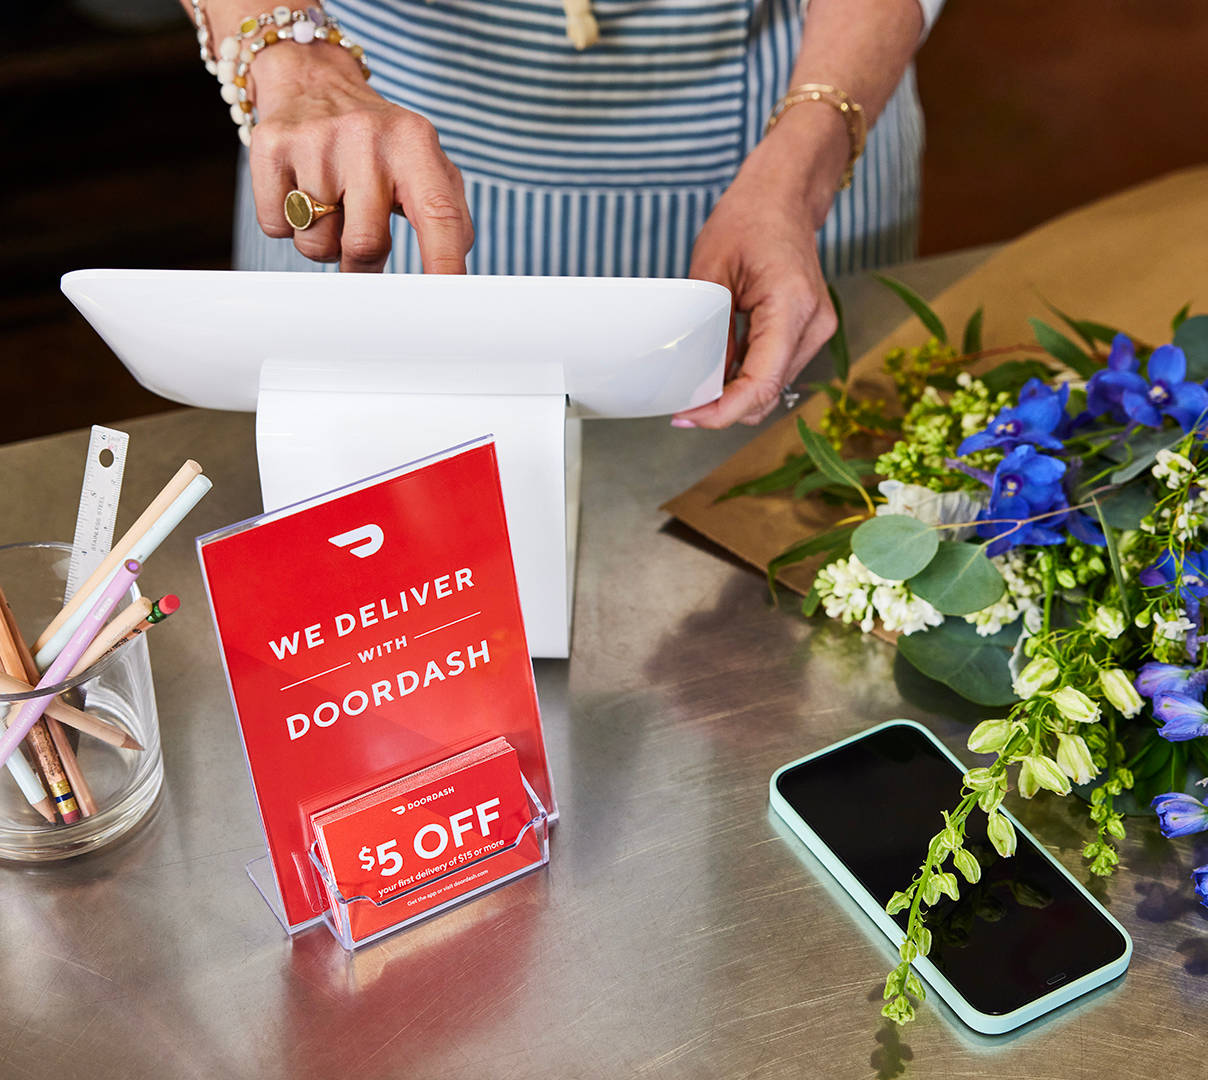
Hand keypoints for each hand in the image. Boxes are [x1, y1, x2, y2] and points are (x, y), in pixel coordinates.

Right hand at [248, 43, 473, 272]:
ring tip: (330, 204)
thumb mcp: (424, 164)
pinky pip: (277, 228)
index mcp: (414, 143)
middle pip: (365, 245)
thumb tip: (453, 277)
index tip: (445, 300)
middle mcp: (366, 137)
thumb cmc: (378, 143)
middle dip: (363, 265)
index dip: (443, 262)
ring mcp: (315, 140)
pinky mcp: (270, 147)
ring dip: (324, 243)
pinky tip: (298, 190)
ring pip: (316, 244)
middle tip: (362, 245)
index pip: (438, 213)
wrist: (313, 80)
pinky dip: (287, 226)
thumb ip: (449, 217)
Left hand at [674, 106, 847, 427]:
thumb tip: (697, 380)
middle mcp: (814, 323)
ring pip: (774, 387)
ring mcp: (818, 328)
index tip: (689, 416)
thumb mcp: (710, 271)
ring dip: (735, 395)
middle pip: (769, 394)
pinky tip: (720, 371)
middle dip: (725, 408)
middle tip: (682, 407)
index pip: (761, 383)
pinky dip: (747, 378)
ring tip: (697, 386)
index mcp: (791, 305)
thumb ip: (707, 330)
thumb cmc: (748, 220)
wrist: (783, 195)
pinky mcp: (810, 331)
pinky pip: (777, 370)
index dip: (723, 411)